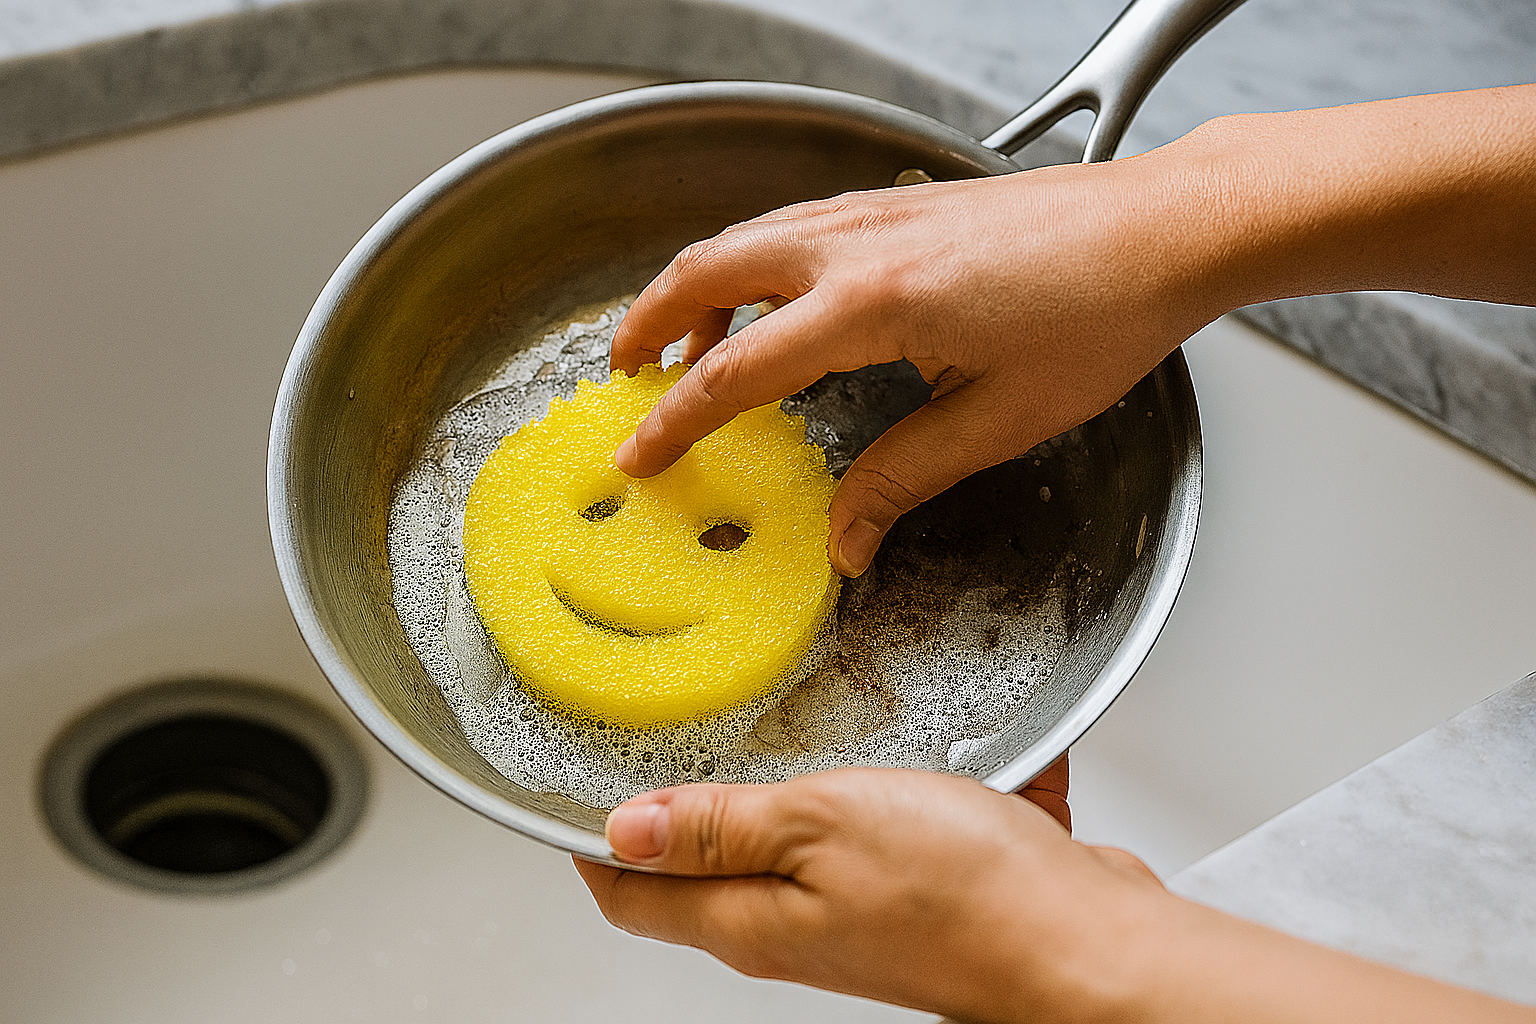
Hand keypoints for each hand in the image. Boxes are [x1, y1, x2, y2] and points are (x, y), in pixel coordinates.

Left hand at [575, 764, 1535, 1023]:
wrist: (1090, 945)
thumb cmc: (969, 893)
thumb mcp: (824, 827)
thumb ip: (723, 826)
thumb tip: (625, 828)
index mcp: (753, 918)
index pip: (632, 893)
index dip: (594, 842)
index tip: (573, 784)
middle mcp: (794, 927)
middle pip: (703, 872)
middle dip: (677, 808)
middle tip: (660, 735)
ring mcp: (857, 911)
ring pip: (792, 843)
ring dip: (781, 789)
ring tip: (774, 722)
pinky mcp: (916, 890)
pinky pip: (879, 828)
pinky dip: (880, 789)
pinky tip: (901, 740)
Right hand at [608, 86, 1535, 577]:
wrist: (1165, 228)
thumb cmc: (1101, 315)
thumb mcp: (998, 419)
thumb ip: (904, 477)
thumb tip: (848, 540)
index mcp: (874, 303)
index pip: (737, 368)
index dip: (676, 418)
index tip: (638, 453)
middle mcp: (858, 242)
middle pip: (710, 270)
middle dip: (650, 320)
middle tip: (624, 377)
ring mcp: (877, 210)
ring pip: (746, 236)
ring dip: (697, 287)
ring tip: (681, 344)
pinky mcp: (901, 201)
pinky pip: (792, 224)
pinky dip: (750, 263)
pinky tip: (768, 300)